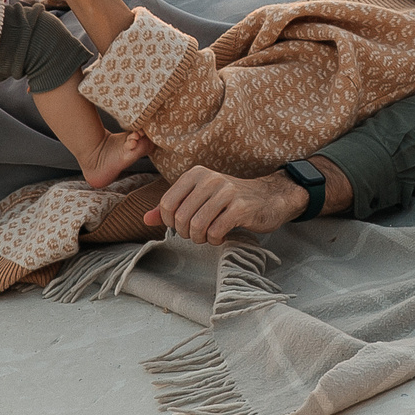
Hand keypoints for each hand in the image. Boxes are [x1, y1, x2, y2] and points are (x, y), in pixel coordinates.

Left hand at [150, 166, 309, 244]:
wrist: (269, 197)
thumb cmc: (230, 200)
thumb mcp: (199, 198)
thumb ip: (171, 207)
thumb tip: (145, 219)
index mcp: (195, 174)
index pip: (167, 203)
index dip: (170, 223)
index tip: (183, 226)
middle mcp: (209, 179)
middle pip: (180, 217)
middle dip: (186, 233)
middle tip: (199, 234)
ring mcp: (225, 192)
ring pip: (196, 226)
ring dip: (200, 238)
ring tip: (209, 235)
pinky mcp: (240, 207)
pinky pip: (215, 231)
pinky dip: (215, 240)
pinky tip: (222, 235)